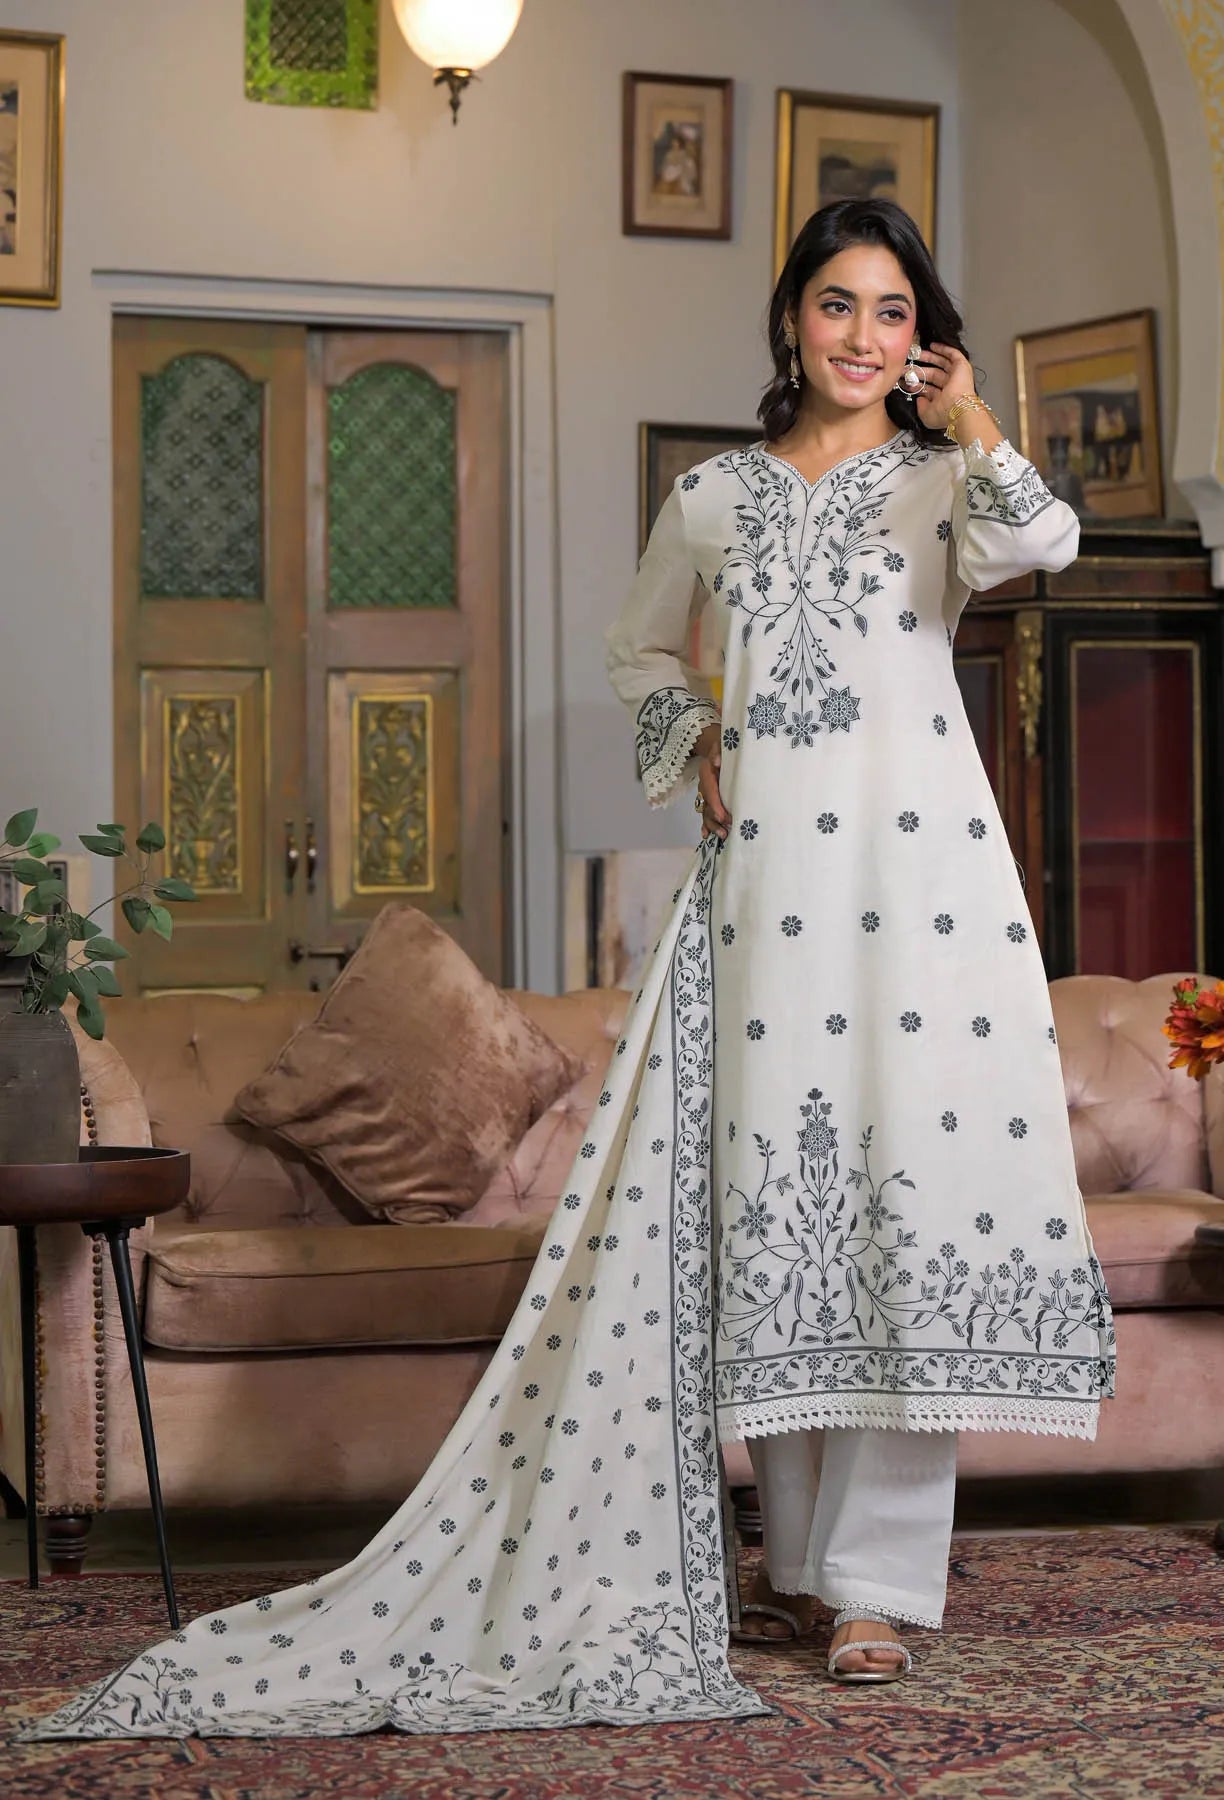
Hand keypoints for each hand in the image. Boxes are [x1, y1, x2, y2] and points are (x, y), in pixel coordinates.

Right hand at [694, 723, 729, 840]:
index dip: (716, 804)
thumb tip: (717, 761)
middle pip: (706, 804)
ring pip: (706, 810)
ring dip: (712, 824)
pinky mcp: (710, 797)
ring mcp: (706, 792)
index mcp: (707, 771)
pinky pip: (706, 811)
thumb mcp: (723, 741)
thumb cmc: (725, 744)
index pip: (710, 789)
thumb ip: (719, 750)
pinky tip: (707, 835)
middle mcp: (704, 784)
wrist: (719, 745)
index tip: (724, 817)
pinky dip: (706, 824)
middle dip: (715, 819)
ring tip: (722, 836)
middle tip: (725, 830)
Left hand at [912, 342, 976, 434]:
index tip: (903, 379)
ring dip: (929, 357)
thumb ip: (920, 406)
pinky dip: (943, 349)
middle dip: (919, 369)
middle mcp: (950, 386)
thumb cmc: (944, 414)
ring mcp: (956, 375)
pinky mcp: (962, 366)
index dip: (915, 383)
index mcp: (942, 398)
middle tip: (906, 365)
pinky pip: (953, 354)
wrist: (958, 408)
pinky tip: (933, 345)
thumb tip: (919, 399)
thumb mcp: (926, 414)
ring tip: (916, 353)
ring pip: (941, 363)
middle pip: (932, 374)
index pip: (928, 388)